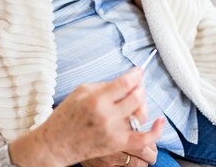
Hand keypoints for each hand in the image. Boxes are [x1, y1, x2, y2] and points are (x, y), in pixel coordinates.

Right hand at [37, 68, 164, 166]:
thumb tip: (125, 82)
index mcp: (97, 99)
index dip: (136, 74)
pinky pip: (144, 138)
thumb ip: (103, 85)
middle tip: (138, 84)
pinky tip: (160, 121)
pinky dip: (156, 130)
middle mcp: (108, 115)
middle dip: (140, 87)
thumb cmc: (65, 116)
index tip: (139, 70)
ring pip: (141, 114)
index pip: (125, 83)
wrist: (55, 143)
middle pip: (137, 97)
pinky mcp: (117, 144)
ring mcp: (114, 132)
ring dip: (143, 103)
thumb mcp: (80, 92)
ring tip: (137, 100)